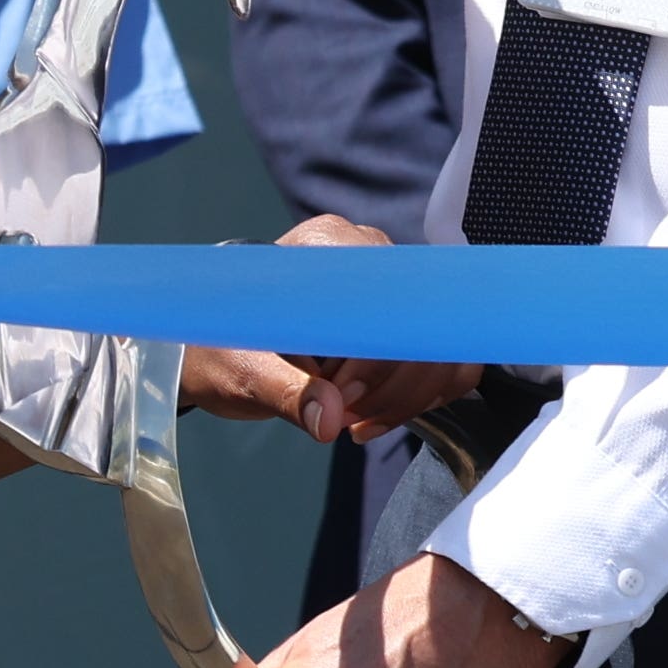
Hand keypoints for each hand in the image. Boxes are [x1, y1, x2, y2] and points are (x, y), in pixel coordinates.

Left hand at [177, 219, 479, 444]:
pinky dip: (420, 397)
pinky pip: (445, 361)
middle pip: (422, 325)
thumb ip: (286, 393)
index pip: (388, 297)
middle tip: (343, 414)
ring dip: (406, 396)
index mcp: (326, 247)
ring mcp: (393, 286)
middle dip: (391, 385)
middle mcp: (369, 254)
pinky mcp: (405, 321)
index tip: (343, 395)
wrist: (223, 351)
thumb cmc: (222, 350)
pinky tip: (374, 415)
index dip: (378, 357)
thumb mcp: (242, 372)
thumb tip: (330, 420)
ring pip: (441, 347)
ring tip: (350, 417)